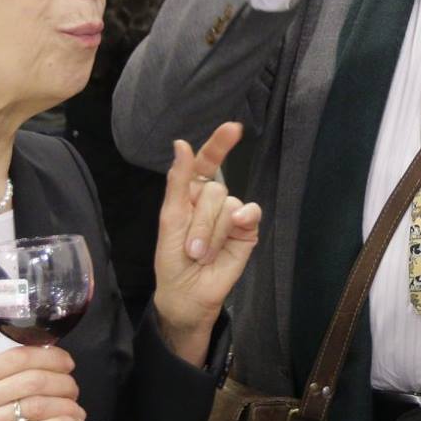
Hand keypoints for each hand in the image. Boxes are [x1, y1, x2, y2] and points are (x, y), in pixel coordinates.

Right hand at [0, 345, 83, 420]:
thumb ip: (1, 379)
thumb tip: (46, 367)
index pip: (18, 357)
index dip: (50, 357)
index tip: (67, 364)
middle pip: (33, 380)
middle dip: (63, 383)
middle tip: (74, 391)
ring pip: (36, 405)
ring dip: (65, 407)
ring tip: (76, 412)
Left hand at [151, 121, 261, 364]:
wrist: (187, 292)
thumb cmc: (172, 257)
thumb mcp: (170, 218)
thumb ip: (179, 181)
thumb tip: (182, 144)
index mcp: (192, 192)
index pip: (208, 162)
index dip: (219, 144)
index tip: (233, 128)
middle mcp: (214, 200)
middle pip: (215, 190)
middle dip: (200, 221)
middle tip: (191, 247)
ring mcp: (233, 215)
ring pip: (230, 204)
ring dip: (212, 233)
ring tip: (202, 254)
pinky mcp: (248, 230)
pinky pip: (250, 213)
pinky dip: (244, 219)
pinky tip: (237, 227)